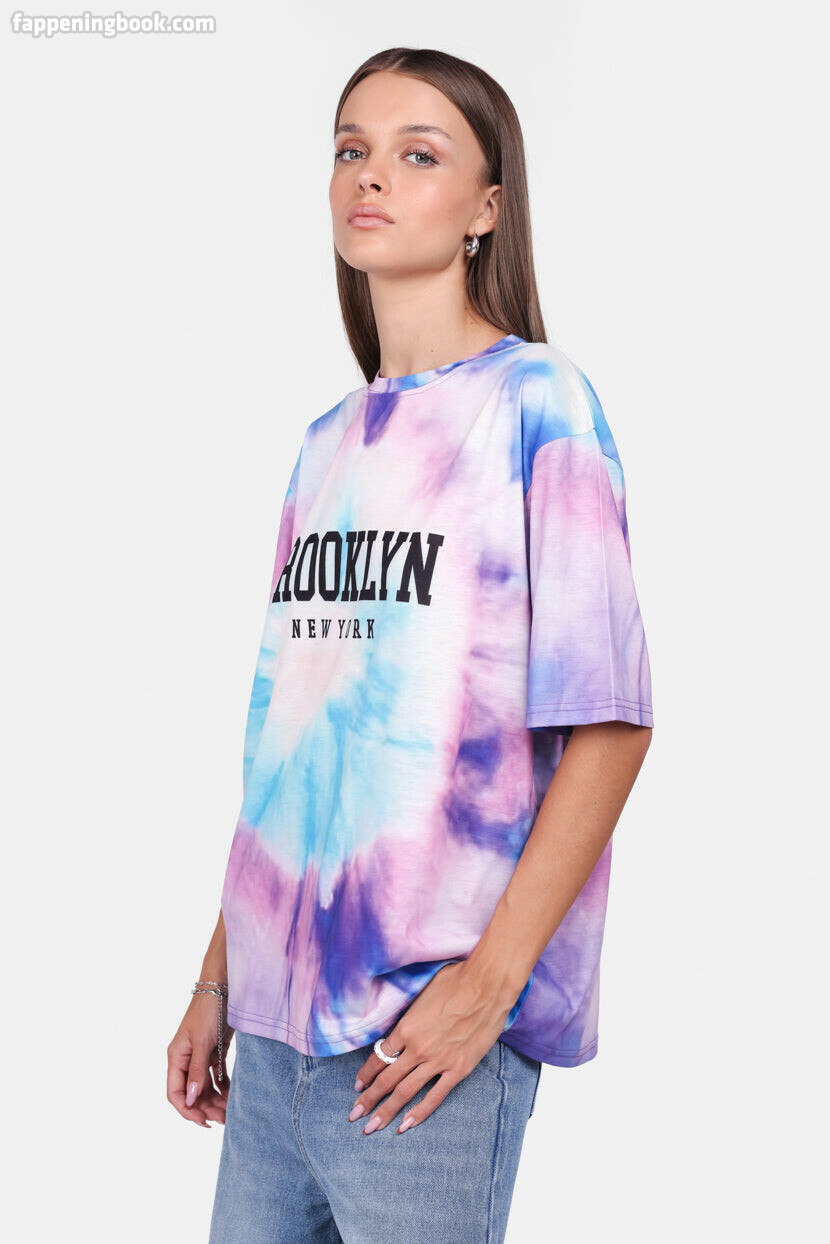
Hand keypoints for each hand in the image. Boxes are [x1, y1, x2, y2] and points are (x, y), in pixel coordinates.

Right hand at [167, 993, 234, 1127]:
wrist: (225, 985)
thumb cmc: (209, 1010)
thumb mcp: (203, 1042)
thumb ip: (197, 1071)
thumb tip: (191, 1100)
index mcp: (177, 1057)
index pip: (175, 1093)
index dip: (187, 1110)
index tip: (204, 1122)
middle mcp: (186, 1058)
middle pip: (192, 1093)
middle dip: (206, 1108)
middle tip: (225, 1119)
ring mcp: (201, 1055)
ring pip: (205, 1086)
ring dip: (216, 1100)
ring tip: (231, 1111)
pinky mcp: (215, 1050)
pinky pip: (217, 1076)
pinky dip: (224, 1087)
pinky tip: (233, 1096)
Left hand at [348, 960, 518, 1135]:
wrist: (487, 986)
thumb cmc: (455, 981)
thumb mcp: (422, 993)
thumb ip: (409, 1015)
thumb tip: (401, 1025)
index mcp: (406, 1028)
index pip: (379, 1057)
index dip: (366, 1074)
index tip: (357, 1086)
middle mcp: (417, 1048)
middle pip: (386, 1079)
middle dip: (368, 1099)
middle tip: (354, 1114)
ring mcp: (438, 1061)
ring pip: (405, 1092)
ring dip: (386, 1111)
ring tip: (371, 1127)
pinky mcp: (458, 1069)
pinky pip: (435, 1096)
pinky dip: (419, 1113)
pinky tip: (406, 1125)